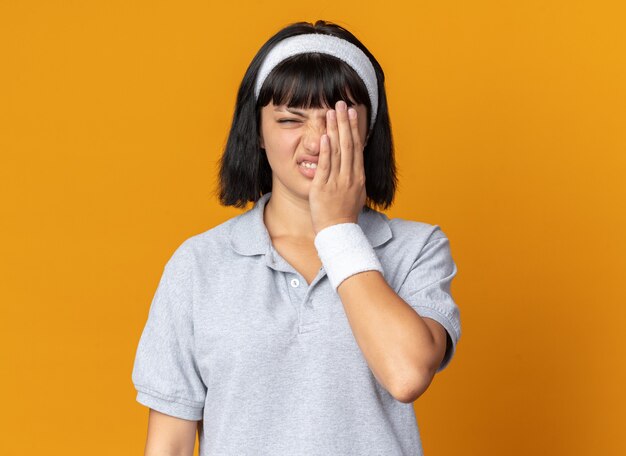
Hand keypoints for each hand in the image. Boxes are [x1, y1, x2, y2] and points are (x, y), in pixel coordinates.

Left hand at [309, 99, 366, 234]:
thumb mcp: (356, 193)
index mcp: (358, 176)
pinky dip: (325, 150)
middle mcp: (350, 176)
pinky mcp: (323, 187)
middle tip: (341, 103)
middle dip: (345, 122)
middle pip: (348, 144)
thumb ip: (355, 176)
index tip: (352, 112)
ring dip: (334, 129)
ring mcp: (337, 181)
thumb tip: (355, 162)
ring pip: (337, 151)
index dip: (354, 128)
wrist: (339, 232)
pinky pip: (325, 166)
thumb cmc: (345, 214)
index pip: (356, 147)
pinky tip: (323, 136)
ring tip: (331, 112)